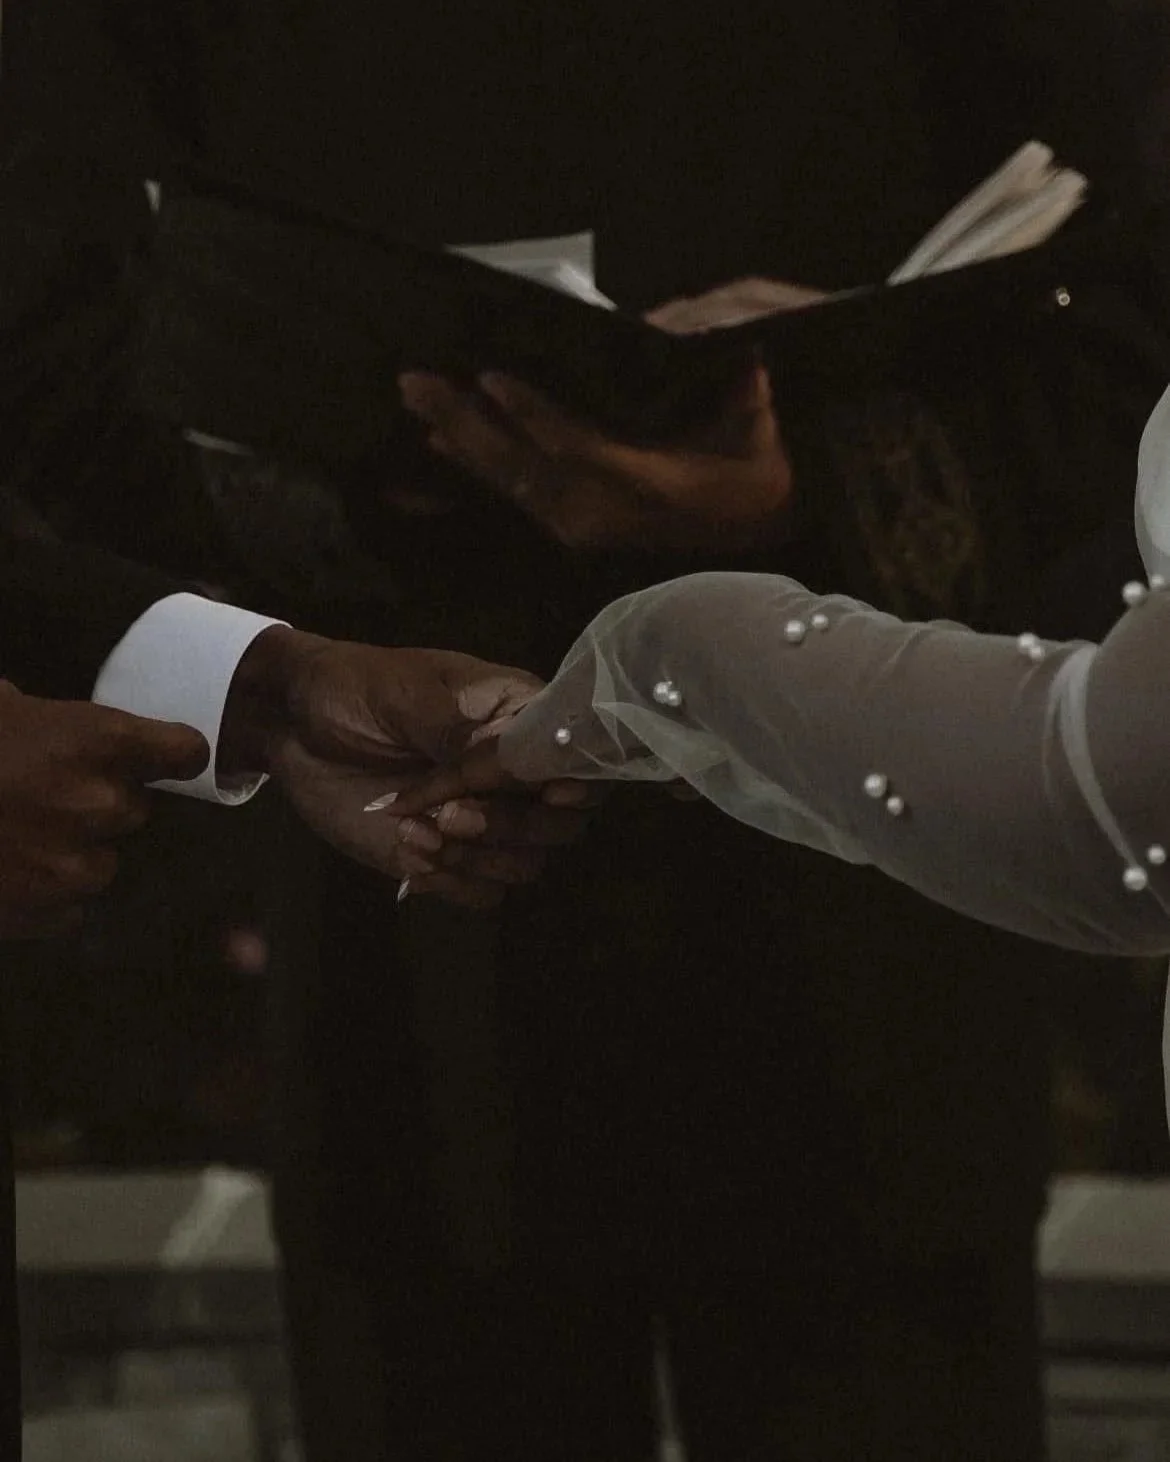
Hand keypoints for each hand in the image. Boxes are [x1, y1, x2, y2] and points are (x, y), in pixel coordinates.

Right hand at [0, 682, 208, 938]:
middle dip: (99, 802)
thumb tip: (74, 734)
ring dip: (70, 851)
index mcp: (99, 742)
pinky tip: (3, 871)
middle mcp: (103, 805)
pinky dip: (44, 893)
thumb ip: (53, 722)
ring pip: (101, 859)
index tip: (169, 759)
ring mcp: (78, 865)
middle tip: (43, 794)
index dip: (174, 755)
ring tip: (13, 835)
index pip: (185, 752)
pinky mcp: (50, 912)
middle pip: (134, 809)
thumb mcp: (1, 706)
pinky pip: (70, 904)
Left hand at [221, 629, 593, 907]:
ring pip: (526, 865)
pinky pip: (484, 893)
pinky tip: (409, 854)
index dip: (575, 782)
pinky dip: (452, 882)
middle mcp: (516, 774)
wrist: (294, 727)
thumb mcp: (408, 694)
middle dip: (510, 826)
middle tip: (448, 813)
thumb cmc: (354, 690)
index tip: (547, 793)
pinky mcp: (451, 856)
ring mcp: (486, 818)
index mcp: (521, 718)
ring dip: (476, 858)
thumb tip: (512, 758)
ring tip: (414, 831)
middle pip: (562, 824)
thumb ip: (461, 727)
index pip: (580, 758)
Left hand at [398, 276, 824, 552]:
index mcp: (659, 483)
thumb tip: (658, 326)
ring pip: (517, 488)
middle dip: (470, 425)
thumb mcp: (758, 410)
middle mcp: (617, 514)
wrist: (775, 519)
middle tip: (418, 382)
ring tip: (420, 403)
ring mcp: (597, 527)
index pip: (585, 449)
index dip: (535, 416)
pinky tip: (447, 443)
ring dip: (465, 445)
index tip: (492, 378)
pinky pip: (523, 499)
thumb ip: (725, 369)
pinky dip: (484, 468)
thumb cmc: (767, 457)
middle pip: (529, 472)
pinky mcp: (585, 529)